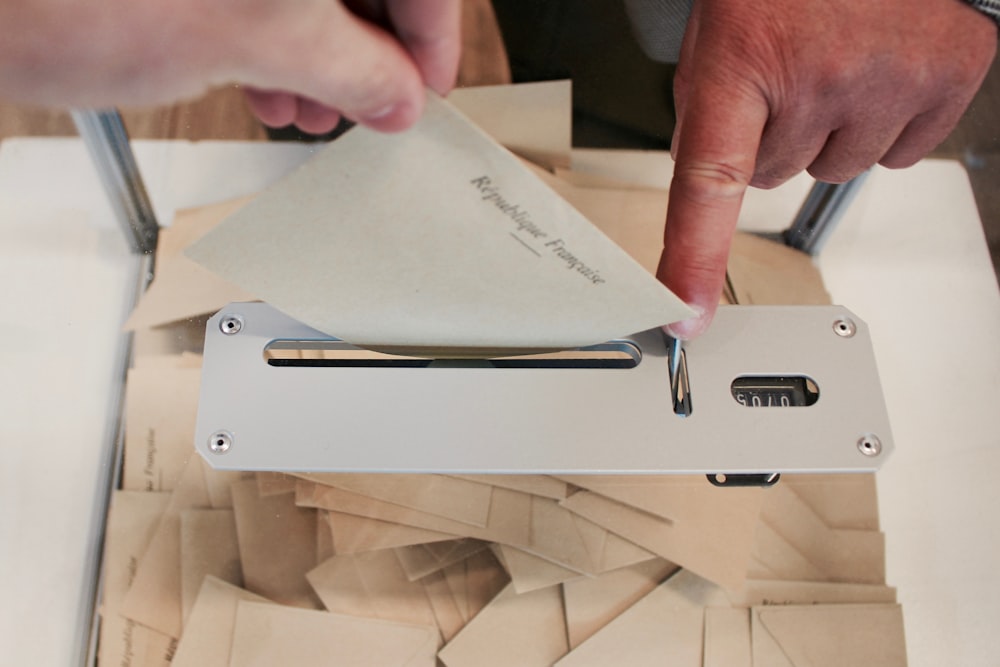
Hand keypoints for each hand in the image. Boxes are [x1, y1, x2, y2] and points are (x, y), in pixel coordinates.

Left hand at [0, 0, 459, 133]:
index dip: (432, 34)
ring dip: (319, 54)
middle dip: (370, 51)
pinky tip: (262, 81)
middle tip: (369, 106)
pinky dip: (269, 40)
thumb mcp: (258, 40)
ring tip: (309, 106)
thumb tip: (397, 95)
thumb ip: (353, 69)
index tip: (426, 86)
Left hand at [659, 0, 996, 338]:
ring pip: (832, 170)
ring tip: (833, 66)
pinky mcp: (945, 80)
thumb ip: (708, 109)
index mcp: (742, 58)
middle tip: (785, 76)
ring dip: (827, 131)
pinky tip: (875, 74)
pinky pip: (895, 155)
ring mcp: (888, 81)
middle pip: (772, 176)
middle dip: (771, 137)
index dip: (694, 257)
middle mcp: (819, 75)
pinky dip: (881, 124)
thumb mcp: (720, 33)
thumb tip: (709, 188)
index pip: (708, 181)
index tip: (685, 312)